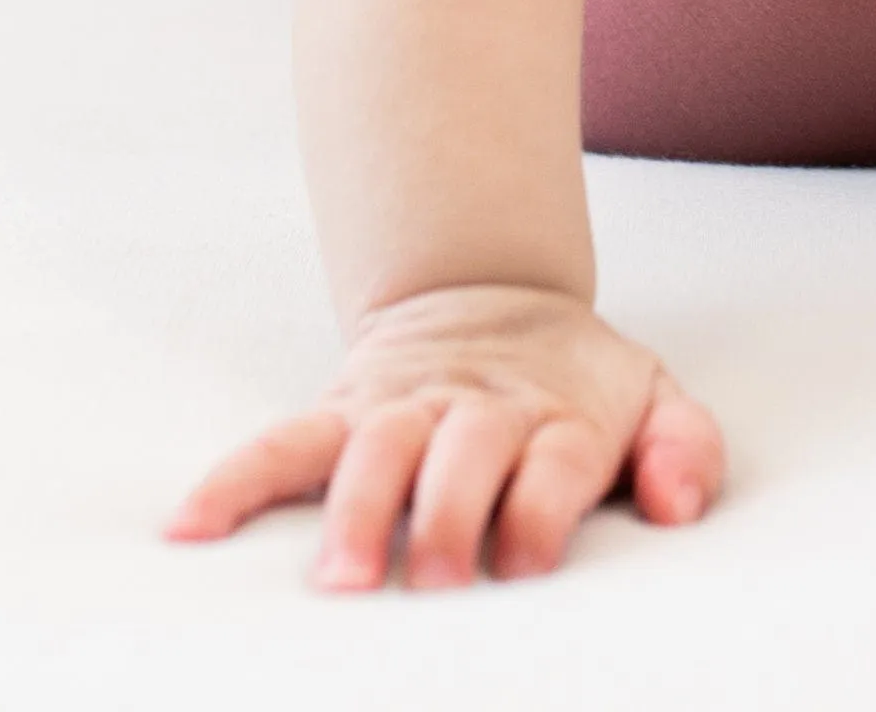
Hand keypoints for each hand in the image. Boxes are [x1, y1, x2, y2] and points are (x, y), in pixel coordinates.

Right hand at [166, 283, 724, 588]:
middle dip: (446, 516)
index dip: (539, 508)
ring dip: (355, 508)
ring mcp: (406, 408)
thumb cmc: (576, 385)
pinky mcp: (346, 410)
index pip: (552, 462)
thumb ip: (684, 448)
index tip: (522, 560)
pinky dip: (236, 478)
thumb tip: (677, 506)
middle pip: (460, 455)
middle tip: (432, 580)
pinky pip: (284, 442)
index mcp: (557, 415)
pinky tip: (191, 524)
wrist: (496, 296)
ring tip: (338, 576)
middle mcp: (477, 409)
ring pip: (373, 449)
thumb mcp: (653, 397)